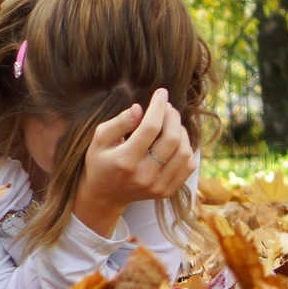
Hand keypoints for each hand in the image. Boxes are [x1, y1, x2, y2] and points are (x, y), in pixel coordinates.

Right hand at [71, 88, 196, 236]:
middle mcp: (144, 175)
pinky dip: (186, 149)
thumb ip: (118, 122)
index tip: (161, 92)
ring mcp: (157, 186)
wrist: (103, 196)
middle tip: (167, 106)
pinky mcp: (167, 191)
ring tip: (171, 123)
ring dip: (181, 131)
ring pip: (184, 152)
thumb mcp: (99, 139)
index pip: (150, 128)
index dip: (158, 106)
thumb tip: (139, 108)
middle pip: (172, 139)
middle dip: (173, 116)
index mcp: (125, 160)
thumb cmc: (99, 162)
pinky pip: (188, 166)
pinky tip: (176, 141)